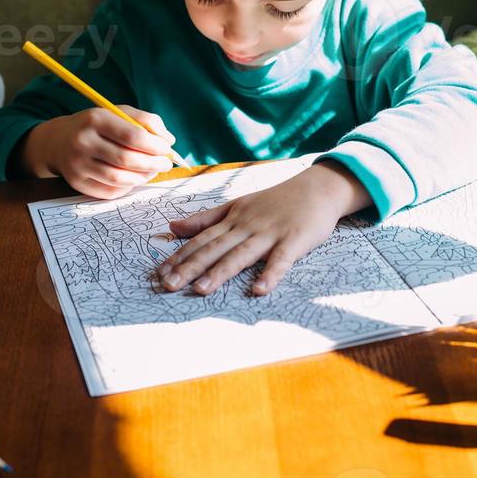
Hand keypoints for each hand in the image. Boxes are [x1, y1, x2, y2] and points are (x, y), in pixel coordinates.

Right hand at [20, 105, 175, 197]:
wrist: (58, 141)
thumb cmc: (97, 125)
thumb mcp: (119, 113)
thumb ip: (146, 121)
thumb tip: (169, 141)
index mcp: (96, 119)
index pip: (132, 136)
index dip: (155, 145)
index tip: (167, 149)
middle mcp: (83, 142)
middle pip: (127, 159)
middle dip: (153, 164)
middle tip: (166, 164)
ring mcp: (78, 164)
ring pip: (119, 178)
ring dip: (142, 177)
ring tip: (152, 171)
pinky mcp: (77, 183)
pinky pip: (110, 191)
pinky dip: (127, 187)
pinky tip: (134, 178)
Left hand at [154, 161, 370, 295]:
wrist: (317, 187)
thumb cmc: (276, 200)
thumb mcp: (238, 204)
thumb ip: (205, 218)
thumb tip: (171, 226)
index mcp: (233, 218)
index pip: (201, 238)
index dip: (180, 255)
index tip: (159, 272)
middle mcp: (247, 225)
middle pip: (215, 248)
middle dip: (190, 267)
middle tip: (168, 286)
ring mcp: (270, 233)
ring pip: (241, 254)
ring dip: (221, 272)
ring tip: (201, 289)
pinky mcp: (294, 240)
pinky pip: (280, 260)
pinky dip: (270, 274)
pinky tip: (259, 290)